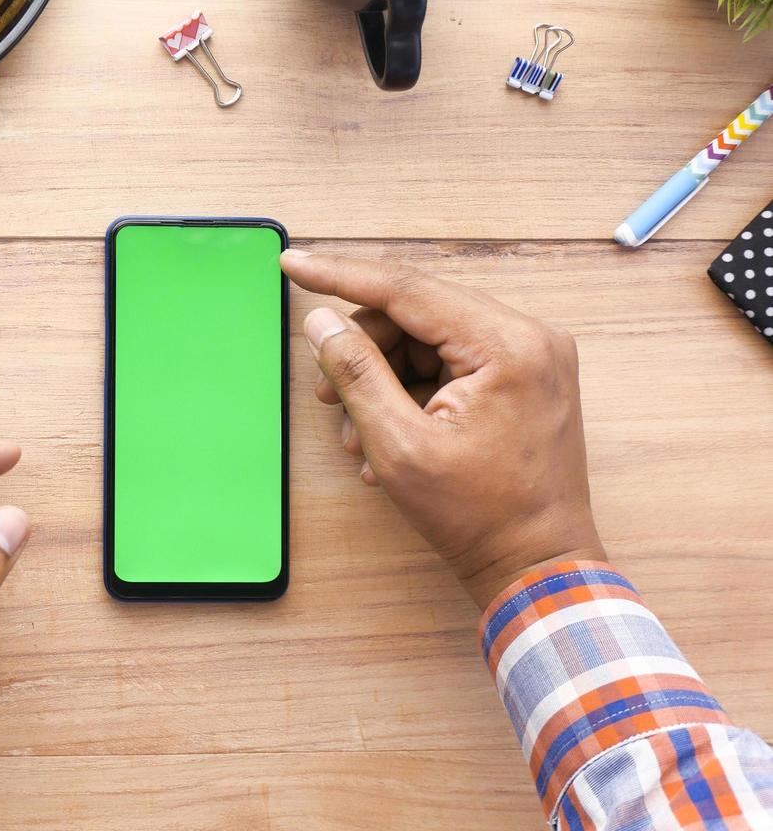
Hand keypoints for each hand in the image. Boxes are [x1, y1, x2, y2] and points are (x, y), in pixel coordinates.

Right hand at [280, 250, 605, 608]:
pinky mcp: (524, 377)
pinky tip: (388, 435)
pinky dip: (411, 390)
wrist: (537, 566)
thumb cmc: (479, 516)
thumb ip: (356, 373)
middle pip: (416, 312)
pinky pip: (450, 361)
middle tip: (326, 393)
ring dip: (383, 376)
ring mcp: (531, 356)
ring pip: (428, 337)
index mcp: (506, 346)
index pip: (406, 289)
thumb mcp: (399, 446)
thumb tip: (321, 322)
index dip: (340, 275)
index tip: (293, 264)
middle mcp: (528, 337)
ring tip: (359, 434)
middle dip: (363, 349)